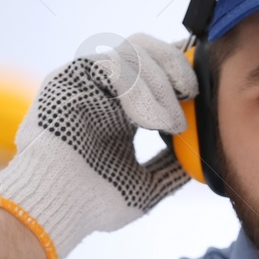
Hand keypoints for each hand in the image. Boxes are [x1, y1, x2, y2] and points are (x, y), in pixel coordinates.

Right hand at [0, 33, 196, 258]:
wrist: (55, 211)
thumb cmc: (92, 204)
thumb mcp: (146, 185)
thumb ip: (172, 166)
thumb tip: (203, 153)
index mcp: (120, 108)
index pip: (153, 67)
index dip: (180, 67)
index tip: (201, 87)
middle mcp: (100, 89)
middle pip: (144, 47)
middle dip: (176, 64)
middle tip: (192, 93)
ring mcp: (83, 82)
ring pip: (132, 51)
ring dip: (161, 84)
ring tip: (172, 124)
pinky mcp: (65, 80)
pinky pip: (113, 66)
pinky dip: (141, 90)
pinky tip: (151, 121)